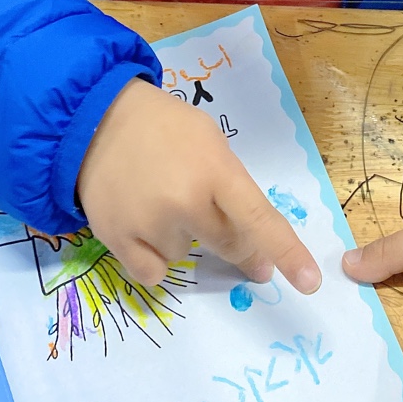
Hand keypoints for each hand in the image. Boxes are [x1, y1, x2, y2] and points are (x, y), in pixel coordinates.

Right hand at [78, 77, 321, 294]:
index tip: (309, 282)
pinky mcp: (116, 239)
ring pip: (185, 256)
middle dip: (236, 245)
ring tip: (158, 198)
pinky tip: (142, 225)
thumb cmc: (163, 126)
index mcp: (215, 171)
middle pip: (227, 246)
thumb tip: (252, 243)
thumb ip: (231, 187)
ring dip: (181, 237)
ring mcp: (149, 223)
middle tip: (221, 226)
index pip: (259, 219)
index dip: (287, 253)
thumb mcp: (209, 141)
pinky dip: (153, 258)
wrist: (94, 119)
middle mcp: (185, 201)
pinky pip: (153, 274)